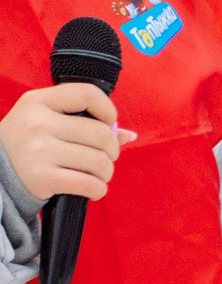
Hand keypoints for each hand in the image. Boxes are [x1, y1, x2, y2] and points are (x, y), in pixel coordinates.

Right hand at [0, 83, 131, 201]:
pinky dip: (98, 189)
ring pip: (99, 161)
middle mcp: (36, 123)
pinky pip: (89, 184)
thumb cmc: (30, 144)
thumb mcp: (46, 121)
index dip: (108, 110)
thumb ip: (85, 122)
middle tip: (104, 158)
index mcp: (37, 101)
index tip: (107, 124)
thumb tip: (129, 135)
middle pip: (101, 133)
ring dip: (106, 172)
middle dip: (112, 150)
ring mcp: (38, 150)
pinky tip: (91, 189)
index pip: (87, 94)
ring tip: (97, 174)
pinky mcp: (42, 178)